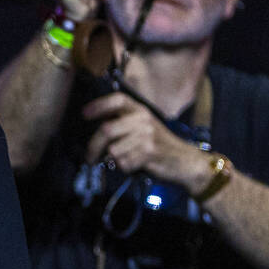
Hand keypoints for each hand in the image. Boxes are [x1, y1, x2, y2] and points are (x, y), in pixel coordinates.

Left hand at [83, 92, 207, 183]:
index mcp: (141, 111)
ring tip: (124, 161)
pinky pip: (123, 163)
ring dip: (114, 161)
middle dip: (93, 147)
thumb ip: (124, 123)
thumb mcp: (145, 127)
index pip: (118, 100)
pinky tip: (135, 166)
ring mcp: (147, 136)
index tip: (84, 114)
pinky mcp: (149, 152)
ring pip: (113, 150)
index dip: (99, 105)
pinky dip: (125, 169)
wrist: (185, 161)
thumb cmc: (160, 145)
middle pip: (107, 129)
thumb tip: (98, 126)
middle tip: (89, 158)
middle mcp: (143, 120)